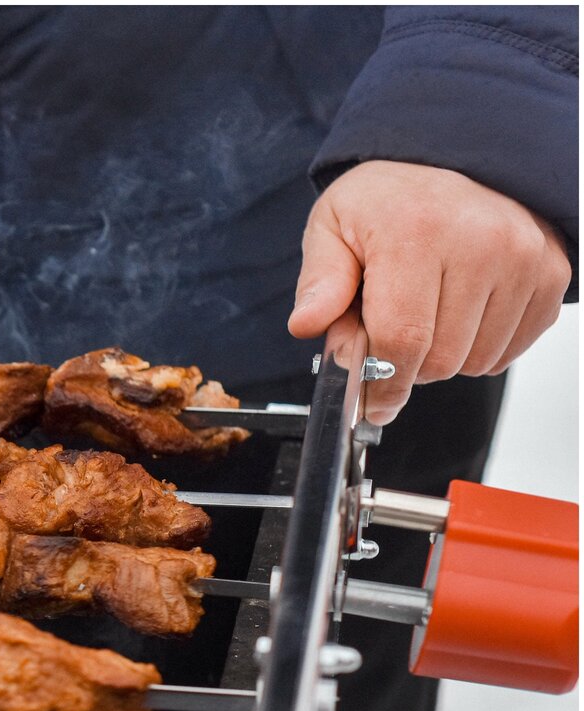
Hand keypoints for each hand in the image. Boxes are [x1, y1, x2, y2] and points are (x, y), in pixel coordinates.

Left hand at [289, 160, 571, 422]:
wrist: (453, 158)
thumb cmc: (389, 199)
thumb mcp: (333, 227)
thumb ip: (320, 281)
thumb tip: (307, 325)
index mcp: (417, 232)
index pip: (402, 340)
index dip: (383, 384)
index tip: (373, 403)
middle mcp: (482, 242)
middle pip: (441, 360)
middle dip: (407, 365)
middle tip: (392, 331)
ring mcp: (525, 257)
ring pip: (477, 360)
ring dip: (445, 356)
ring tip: (428, 313)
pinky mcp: (552, 271)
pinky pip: (511, 348)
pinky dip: (481, 346)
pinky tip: (462, 311)